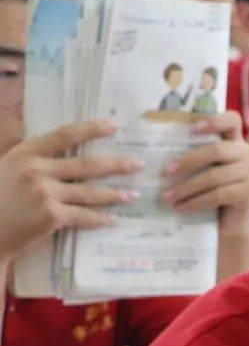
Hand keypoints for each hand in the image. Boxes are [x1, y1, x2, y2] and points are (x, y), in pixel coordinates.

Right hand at [0, 120, 141, 261]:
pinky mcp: (51, 217)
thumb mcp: (10, 167)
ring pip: (90, 192)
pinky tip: (114, 219)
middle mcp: (36, 170)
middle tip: (139, 164)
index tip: (115, 125)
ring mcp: (45, 194)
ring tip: (134, 195)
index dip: (91, 128)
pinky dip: (100, 219)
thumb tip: (71, 148)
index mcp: (26, 152)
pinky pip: (84, 216)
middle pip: (87, 165)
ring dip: (116, 194)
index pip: (65, 135)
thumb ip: (37, 158)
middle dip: (117, 164)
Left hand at [159, 112, 248, 237]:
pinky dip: (196, 202)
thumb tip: (156, 150)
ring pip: (214, 176)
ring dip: (186, 188)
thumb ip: (194, 155)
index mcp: (235, 141)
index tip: (192, 129)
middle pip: (217, 150)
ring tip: (167, 197)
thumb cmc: (212, 190)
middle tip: (165, 172)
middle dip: (188, 161)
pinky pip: (218, 195)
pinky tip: (181, 208)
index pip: (232, 120)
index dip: (214, 120)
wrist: (231, 221)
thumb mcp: (205, 168)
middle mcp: (246, 153)